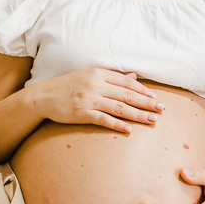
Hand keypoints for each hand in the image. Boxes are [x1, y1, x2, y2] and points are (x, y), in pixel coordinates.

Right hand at [31, 69, 164, 132]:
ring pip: (119, 108)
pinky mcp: (82, 113)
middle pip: (127, 95)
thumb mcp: (89, 76)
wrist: (43, 96)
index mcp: (99, 74)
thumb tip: (134, 76)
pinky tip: (129, 129)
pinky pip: (104, 119)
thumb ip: (112, 77)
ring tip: (152, 120)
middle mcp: (96, 85)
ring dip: (138, 115)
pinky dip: (118, 124)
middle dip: (146, 102)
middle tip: (161, 109)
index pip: (127, 82)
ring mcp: (89, 100)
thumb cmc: (68, 85)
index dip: (143, 90)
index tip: (155, 97)